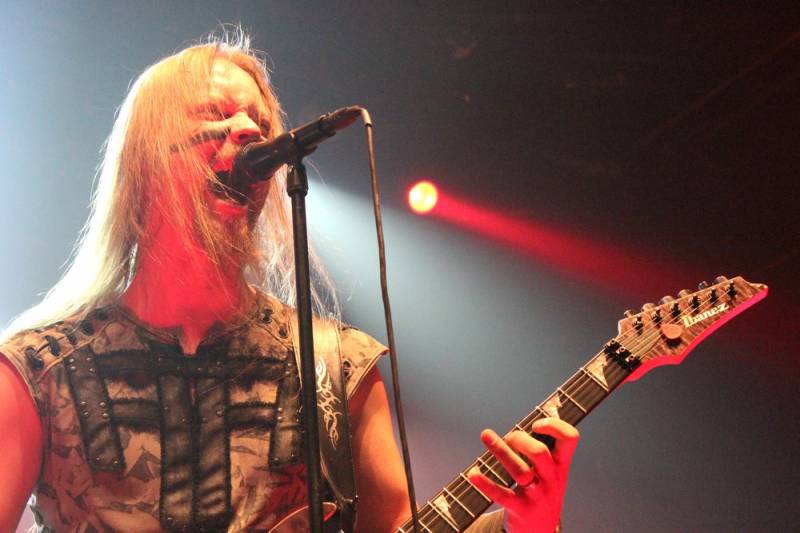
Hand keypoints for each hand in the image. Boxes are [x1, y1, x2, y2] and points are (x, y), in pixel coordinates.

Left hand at [467, 418, 578, 532]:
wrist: (541, 532)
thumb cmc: (542, 492)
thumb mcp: (551, 472)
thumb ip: (544, 448)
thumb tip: (526, 419)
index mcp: (561, 465)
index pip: (569, 439)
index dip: (554, 425)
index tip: (536, 424)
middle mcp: (551, 479)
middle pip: (540, 453)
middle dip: (520, 438)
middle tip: (509, 437)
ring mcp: (537, 495)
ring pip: (520, 471)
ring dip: (500, 451)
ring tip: (486, 436)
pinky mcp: (520, 509)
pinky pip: (502, 495)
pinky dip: (486, 483)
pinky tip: (473, 474)